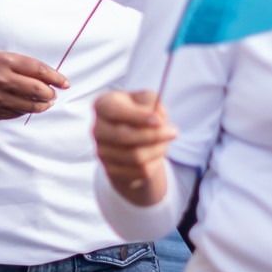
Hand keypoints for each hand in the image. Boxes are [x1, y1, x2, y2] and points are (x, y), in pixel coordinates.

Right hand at [0, 51, 68, 120]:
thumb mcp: (3, 57)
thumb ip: (25, 66)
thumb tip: (51, 80)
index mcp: (5, 62)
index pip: (38, 70)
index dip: (56, 78)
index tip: (65, 83)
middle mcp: (2, 79)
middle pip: (38, 90)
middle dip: (50, 93)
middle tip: (53, 94)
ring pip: (31, 105)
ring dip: (43, 105)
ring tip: (46, 102)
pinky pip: (20, 113)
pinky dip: (28, 110)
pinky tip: (29, 106)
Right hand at [92, 90, 175, 205]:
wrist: (131, 138)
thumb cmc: (139, 113)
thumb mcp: (146, 99)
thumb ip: (152, 102)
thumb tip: (156, 118)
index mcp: (103, 105)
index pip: (115, 112)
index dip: (137, 117)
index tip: (159, 121)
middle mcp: (97, 128)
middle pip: (124, 136)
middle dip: (154, 135)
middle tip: (173, 132)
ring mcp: (102, 151)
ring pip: (135, 156)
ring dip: (157, 150)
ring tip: (166, 142)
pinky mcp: (110, 170)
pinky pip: (139, 171)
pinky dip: (154, 163)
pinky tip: (157, 154)